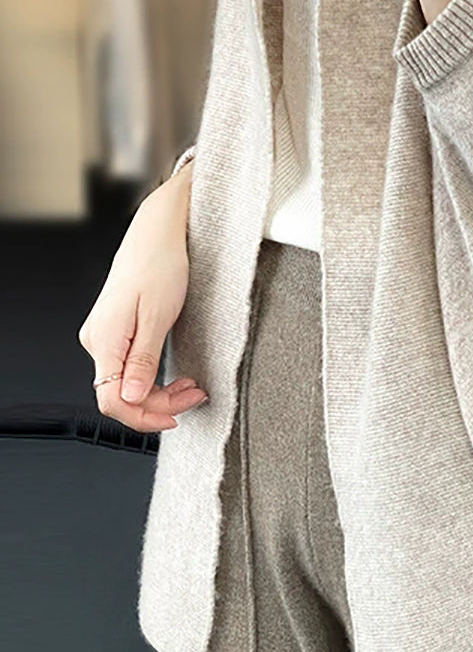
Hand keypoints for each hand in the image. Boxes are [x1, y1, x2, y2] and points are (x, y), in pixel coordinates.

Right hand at [77, 164, 208, 432]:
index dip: (143, 417)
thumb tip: (132, 398)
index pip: (112, 400)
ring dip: (159, 393)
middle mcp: (98, 341)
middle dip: (158, 405)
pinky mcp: (116, 331)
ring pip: (127, 383)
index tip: (174, 418)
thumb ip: (143, 360)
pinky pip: (130, 367)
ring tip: (191, 388)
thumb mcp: (158, 316)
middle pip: (121, 394)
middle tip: (194, 397)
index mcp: (104, 340)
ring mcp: (105, 336)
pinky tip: (175, 376)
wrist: (158, 233)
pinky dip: (153, 377)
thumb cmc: (161, 264)